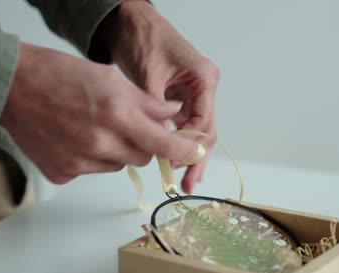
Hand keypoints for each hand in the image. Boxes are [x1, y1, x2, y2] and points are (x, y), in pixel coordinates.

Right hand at [0, 42, 197, 184]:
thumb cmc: (60, 75)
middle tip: (125, 124)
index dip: (184, 149)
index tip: (195, 151)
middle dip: (143, 143)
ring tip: (92, 127)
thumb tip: (173, 114)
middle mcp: (100, 144)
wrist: (11, 87)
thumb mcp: (111, 79)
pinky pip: (91, 170)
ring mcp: (79, 162)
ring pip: (117, 164)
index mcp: (117, 116)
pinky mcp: (63, 173)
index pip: (164, 144)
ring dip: (116, 151)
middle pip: (143, 157)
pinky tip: (72, 137)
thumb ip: (146, 102)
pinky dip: (89, 158)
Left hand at [99, 1, 219, 193]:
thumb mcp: (148, 75)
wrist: (131, 23)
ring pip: (197, 131)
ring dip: (190, 154)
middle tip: (190, 182)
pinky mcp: (180, 98)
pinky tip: (174, 160)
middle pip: (206, 130)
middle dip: (197, 157)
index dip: (191, 144)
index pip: (204, 119)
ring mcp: (194, 93)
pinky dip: (179, 142)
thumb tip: (158, 139)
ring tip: (186, 180)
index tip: (178, 161)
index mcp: (203, 78)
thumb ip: (156, 108)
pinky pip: (184, 125)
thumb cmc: (143, 38)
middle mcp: (203, 87)